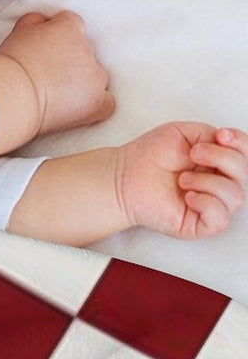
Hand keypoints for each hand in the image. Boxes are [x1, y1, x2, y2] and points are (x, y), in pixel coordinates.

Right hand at [0, 11, 114, 135]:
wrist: (12, 93)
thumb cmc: (11, 63)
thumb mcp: (19, 30)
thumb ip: (37, 21)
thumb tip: (45, 22)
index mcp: (70, 28)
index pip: (72, 25)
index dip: (58, 38)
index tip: (46, 50)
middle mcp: (88, 48)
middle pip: (85, 51)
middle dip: (70, 61)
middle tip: (47, 74)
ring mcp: (95, 76)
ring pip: (96, 76)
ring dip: (82, 82)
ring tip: (57, 94)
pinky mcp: (97, 102)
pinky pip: (107, 102)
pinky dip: (96, 104)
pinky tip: (80, 108)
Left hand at [116, 123, 247, 238]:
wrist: (123, 176)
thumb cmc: (149, 156)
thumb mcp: (183, 133)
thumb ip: (210, 134)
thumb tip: (228, 143)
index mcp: (218, 163)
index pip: (246, 155)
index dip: (241, 143)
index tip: (221, 135)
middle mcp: (219, 185)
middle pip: (245, 174)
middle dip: (222, 158)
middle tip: (193, 154)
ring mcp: (212, 205)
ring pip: (236, 196)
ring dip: (207, 182)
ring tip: (182, 179)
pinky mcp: (200, 224)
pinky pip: (220, 218)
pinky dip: (206, 203)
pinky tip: (187, 196)